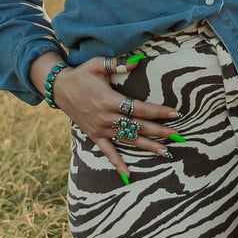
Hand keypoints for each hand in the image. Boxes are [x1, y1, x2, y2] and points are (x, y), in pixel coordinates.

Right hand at [29, 52, 178, 178]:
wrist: (58, 88)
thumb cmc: (81, 74)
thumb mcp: (97, 64)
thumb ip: (117, 64)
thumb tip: (137, 61)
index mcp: (109, 100)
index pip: (139, 108)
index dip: (158, 112)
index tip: (175, 114)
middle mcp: (106, 118)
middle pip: (138, 126)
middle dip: (160, 132)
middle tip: (179, 137)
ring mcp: (101, 129)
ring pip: (128, 140)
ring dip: (148, 146)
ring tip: (166, 152)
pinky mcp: (94, 135)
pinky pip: (107, 152)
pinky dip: (117, 164)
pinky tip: (128, 175)